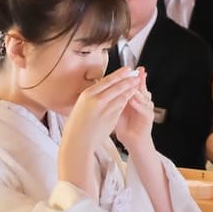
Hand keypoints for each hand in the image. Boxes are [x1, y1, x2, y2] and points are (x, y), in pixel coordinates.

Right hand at [57, 67, 140, 196]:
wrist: (77, 142)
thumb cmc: (76, 125)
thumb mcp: (80, 106)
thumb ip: (92, 97)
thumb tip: (102, 89)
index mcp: (87, 94)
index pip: (106, 80)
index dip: (119, 74)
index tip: (126, 69)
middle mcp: (96, 100)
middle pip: (116, 86)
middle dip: (128, 80)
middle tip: (135, 74)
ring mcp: (104, 109)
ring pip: (121, 96)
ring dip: (130, 89)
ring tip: (136, 84)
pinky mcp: (111, 119)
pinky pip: (121, 107)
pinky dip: (127, 101)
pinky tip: (131, 97)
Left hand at [113, 70, 156, 154]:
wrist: (132, 140)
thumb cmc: (123, 126)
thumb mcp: (115, 109)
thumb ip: (112, 98)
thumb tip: (100, 86)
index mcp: (134, 97)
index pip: (132, 84)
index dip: (128, 76)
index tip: (124, 69)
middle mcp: (142, 101)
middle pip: (140, 86)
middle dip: (137, 78)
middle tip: (132, 71)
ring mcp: (147, 108)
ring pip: (144, 96)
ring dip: (137, 89)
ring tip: (131, 84)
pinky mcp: (149, 117)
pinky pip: (145, 109)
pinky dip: (139, 104)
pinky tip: (133, 100)